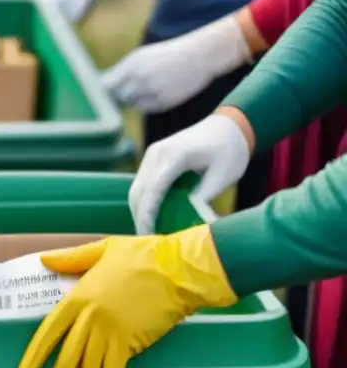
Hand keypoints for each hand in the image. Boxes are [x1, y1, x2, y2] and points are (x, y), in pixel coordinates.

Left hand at [14, 225, 237, 367]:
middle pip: (67, 358)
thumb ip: (71, 259)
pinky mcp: (133, 342)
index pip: (48, 334)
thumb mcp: (102, 250)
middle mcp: (91, 319)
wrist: (178, 269)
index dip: (33, 359)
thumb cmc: (141, 255)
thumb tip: (43, 260)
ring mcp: (112, 332)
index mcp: (78, 297)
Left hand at [103, 15, 251, 112]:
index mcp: (131, 64)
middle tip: (115, 99)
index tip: (97, 96)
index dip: (100, 92)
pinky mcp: (164, 102)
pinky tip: (155, 94)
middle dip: (114, 98)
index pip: (105, 85)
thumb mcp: (142, 57)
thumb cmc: (167, 54)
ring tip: (143, 90)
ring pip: (131, 104)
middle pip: (116, 97)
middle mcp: (139, 78)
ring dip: (132, 101)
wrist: (200, 54)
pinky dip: (146, 104)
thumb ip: (123, 71)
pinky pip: (146, 108)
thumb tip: (102, 86)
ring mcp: (152, 91)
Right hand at [129, 113, 251, 234]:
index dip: (149, 214)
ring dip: (140, 211)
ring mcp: (152, 155)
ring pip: (137, 189)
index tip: (150, 235)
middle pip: (139, 192)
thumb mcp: (223, 175)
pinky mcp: (153, 159)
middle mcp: (156, 154)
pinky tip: (152, 218)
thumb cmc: (230, 149)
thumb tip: (189, 219)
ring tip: (149, 233)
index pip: (154, 190)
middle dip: (140, 218)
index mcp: (174, 156)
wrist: (228, 126)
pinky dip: (144, 202)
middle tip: (148, 242)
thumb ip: (204, 197)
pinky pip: (142, 184)